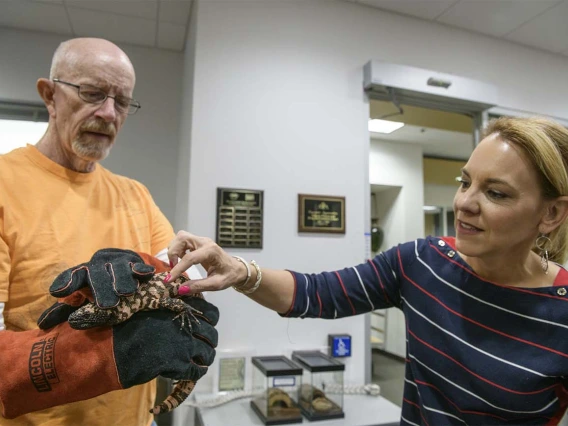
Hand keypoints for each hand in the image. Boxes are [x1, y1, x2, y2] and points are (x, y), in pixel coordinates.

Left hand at [37, 249, 159, 329]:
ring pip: (118, 269)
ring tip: (126, 293)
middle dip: (101, 288)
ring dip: (122, 279)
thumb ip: (64, 310)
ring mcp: (116, 261)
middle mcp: (98, 264)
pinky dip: (140, 269)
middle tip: (106, 305)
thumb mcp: (83, 298)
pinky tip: (145, 275)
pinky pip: (137, 265)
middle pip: (97, 273)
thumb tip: (42, 325)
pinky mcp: (134, 261)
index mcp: (83, 273)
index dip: (66, 282)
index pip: (72, 275)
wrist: (126, 268)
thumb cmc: (101, 288)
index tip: (57, 291)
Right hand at [115, 297, 218, 384]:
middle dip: (209, 341)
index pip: (211, 313)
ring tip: (198, 360)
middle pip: (211, 334)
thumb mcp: (149, 308)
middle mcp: (185, 324)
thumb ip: (169, 307)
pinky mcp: (179, 364)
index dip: (211, 321)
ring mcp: (184, 344)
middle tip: (203, 345)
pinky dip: (197, 371)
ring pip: (208, 353)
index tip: (207, 325)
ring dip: (205, 357)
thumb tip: (184, 308)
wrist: (112, 350)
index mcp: (179, 308)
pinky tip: (190, 371)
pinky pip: (198, 370)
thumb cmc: (126, 328)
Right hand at [167, 231, 246, 292]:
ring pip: (181, 237)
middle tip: (173, 267)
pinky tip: (180, 260)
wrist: (236, 269)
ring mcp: (201, 240)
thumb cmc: (229, 276)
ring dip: (174, 250)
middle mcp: (205, 242)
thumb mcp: (216, 285)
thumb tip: (180, 289)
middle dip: (173, 252)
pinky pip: (183, 240)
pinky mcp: (198, 242)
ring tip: (176, 264)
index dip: (177, 269)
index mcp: (211, 251)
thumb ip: (198, 286)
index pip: (190, 257)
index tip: (168, 280)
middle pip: (182, 238)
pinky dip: (177, 249)